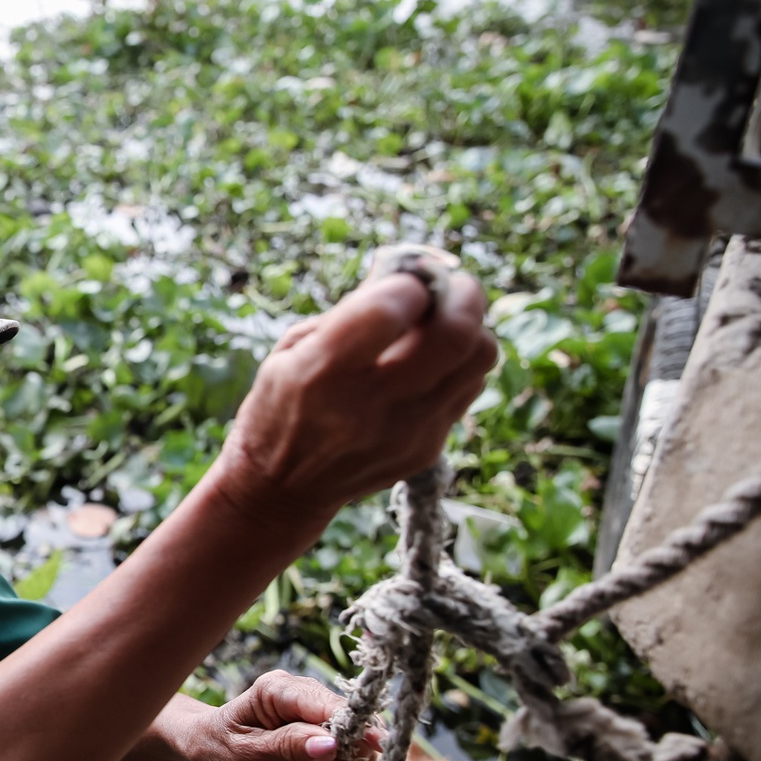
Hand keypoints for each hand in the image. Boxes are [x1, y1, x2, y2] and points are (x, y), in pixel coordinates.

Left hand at [165, 671, 382, 760]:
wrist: (208, 747)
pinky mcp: (325, 738)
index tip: (372, 747)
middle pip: (355, 734)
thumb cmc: (218, 746)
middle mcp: (306, 697)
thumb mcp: (246, 752)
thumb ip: (287, 746)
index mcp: (280, 689)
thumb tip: (331, 744)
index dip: (356, 726)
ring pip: (355, 758)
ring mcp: (318, 718)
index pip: (331, 704)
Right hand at [214, 264, 498, 526]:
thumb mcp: (293, 349)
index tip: (403, 279)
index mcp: (321, 373)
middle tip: (451, 285)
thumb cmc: (281, 405)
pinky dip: (458, 363)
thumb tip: (407, 271)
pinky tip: (430, 363)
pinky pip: (468, 388)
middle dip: (463, 294)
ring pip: (478, 359)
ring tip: (441, 324)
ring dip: (469, 328)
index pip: (391, 309)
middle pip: (456, 336)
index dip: (408, 282)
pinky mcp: (428, 449)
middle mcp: (370, 406)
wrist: (282, 489)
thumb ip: (352, 310)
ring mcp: (407, 432)